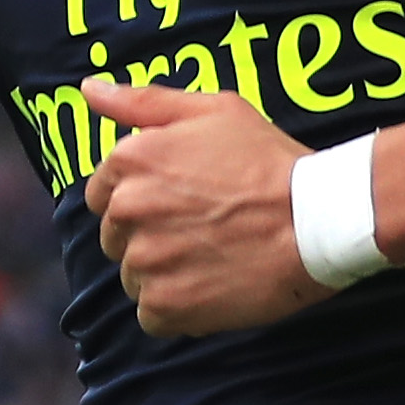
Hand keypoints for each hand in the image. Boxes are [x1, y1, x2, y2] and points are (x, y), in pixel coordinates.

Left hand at [81, 80, 335, 336]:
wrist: (315, 220)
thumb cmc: (268, 160)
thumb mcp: (212, 109)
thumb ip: (143, 101)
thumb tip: (89, 89)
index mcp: (130, 159)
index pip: (102, 193)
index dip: (142, 198)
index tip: (181, 201)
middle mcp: (128, 209)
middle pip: (115, 236)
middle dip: (149, 235)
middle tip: (203, 228)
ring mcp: (144, 260)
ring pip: (133, 276)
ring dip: (164, 272)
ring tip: (212, 256)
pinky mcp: (165, 305)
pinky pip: (152, 314)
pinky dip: (179, 307)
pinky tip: (214, 285)